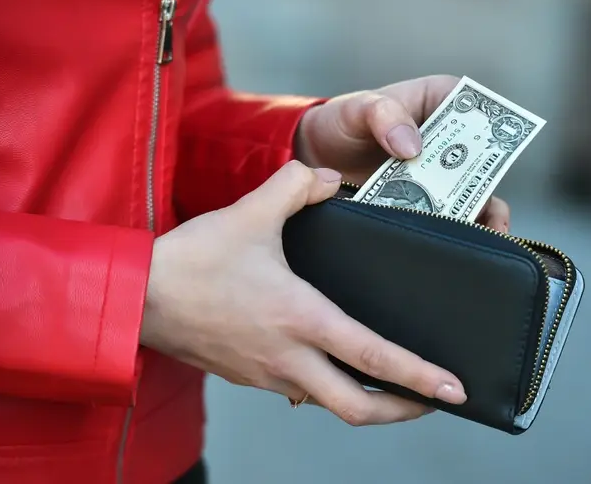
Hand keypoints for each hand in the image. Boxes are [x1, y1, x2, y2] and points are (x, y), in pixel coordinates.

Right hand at [141, 161, 466, 425]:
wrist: (137, 297)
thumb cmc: (192, 262)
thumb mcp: (250, 213)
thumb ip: (296, 186)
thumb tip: (328, 177)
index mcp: (300, 319)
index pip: (373, 358)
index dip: (419, 377)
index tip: (453, 390)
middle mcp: (289, 357)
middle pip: (358, 409)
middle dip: (403, 412)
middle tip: (433, 402)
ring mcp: (269, 374)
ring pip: (330, 404)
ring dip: (367, 402)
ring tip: (394, 387)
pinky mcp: (251, 375)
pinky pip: (302, 391)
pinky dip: (330, 388)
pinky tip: (335, 367)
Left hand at [295, 74, 510, 232]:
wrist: (317, 157)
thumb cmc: (342, 121)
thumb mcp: (358, 108)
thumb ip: (383, 115)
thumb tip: (411, 144)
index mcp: (440, 101)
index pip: (477, 109)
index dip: (489, 129)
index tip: (492, 151)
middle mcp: (448, 138)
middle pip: (484, 158)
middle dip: (488, 181)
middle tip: (488, 203)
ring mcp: (440, 173)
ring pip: (474, 192)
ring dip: (478, 212)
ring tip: (479, 234)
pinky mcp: (429, 201)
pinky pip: (450, 216)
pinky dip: (455, 231)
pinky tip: (456, 245)